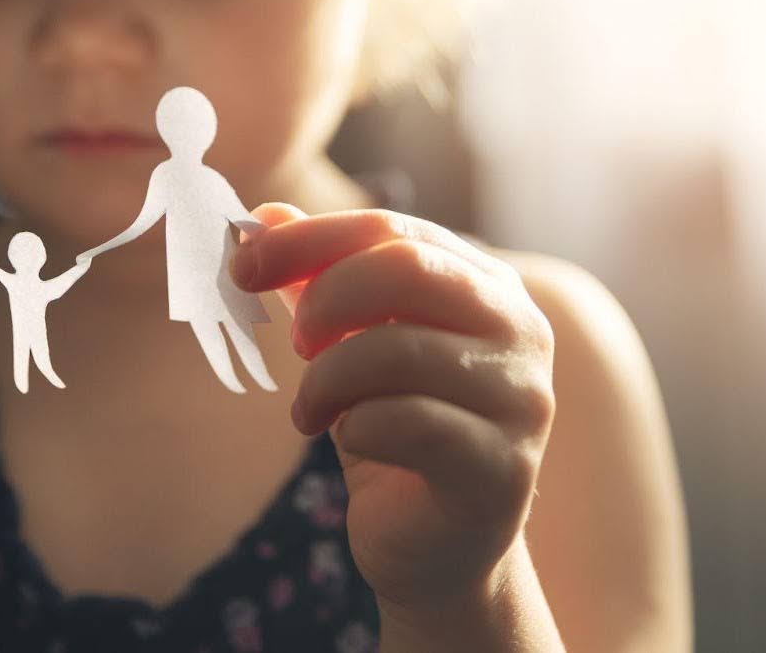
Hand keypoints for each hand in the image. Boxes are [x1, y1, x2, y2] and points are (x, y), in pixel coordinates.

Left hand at [231, 206, 555, 619]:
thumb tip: (265, 217)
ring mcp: (522, 399)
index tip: (243, 264)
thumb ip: (316, 280)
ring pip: (400, 349)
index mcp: (487, 283)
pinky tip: (351, 441)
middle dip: (326, 298)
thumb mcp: (349, 346)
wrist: (436, 549)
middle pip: (407, 268)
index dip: (309, 238)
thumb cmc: (394, 432)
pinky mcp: (503, 469)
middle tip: (296, 341)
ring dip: (327, 379)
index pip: (393, 228)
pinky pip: (409, 423)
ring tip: (309, 410)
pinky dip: (356, 427)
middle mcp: (520, 329)